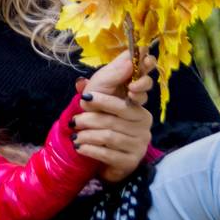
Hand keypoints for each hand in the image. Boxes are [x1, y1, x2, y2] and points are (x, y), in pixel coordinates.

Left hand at [72, 53, 155, 182]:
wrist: (96, 151)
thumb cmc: (98, 115)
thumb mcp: (100, 91)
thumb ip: (112, 75)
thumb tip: (128, 58)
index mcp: (138, 103)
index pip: (143, 88)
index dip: (138, 84)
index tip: (123, 87)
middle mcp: (144, 122)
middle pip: (120, 113)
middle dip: (94, 114)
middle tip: (75, 118)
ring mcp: (140, 143)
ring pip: (111, 134)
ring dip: (88, 134)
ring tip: (75, 134)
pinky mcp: (131, 161)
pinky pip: (109, 154)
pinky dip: (90, 149)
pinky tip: (80, 147)